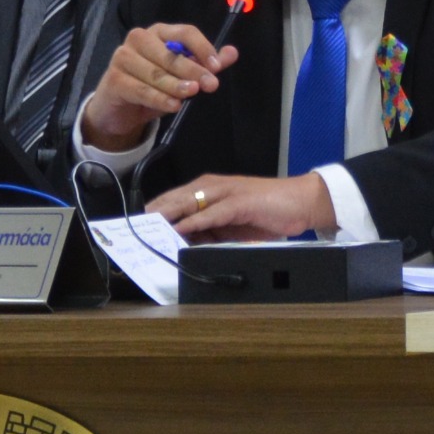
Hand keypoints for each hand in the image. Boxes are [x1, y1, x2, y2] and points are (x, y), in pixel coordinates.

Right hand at [79, 24, 235, 153]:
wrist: (118, 109)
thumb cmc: (152, 87)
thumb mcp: (181, 77)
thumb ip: (205, 64)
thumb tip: (232, 53)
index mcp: (159, 32)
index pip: (185, 32)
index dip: (202, 48)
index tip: (217, 67)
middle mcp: (139, 39)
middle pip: (171, 53)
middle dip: (193, 70)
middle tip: (211, 85)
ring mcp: (123, 57)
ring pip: (156, 73)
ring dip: (176, 85)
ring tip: (191, 94)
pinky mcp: (114, 79)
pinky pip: (141, 90)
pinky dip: (159, 99)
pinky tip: (173, 106)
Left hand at [151, 172, 337, 242]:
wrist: (301, 202)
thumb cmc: (268, 212)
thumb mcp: (230, 225)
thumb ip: (208, 232)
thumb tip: (184, 246)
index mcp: (208, 190)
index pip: (172, 201)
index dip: (152, 214)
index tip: (134, 229)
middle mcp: (212, 188)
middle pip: (173, 200)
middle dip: (152, 216)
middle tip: (132, 231)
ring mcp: (225, 193)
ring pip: (187, 204)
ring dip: (167, 218)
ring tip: (147, 231)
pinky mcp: (239, 202)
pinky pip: (210, 214)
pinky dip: (194, 223)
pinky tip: (180, 230)